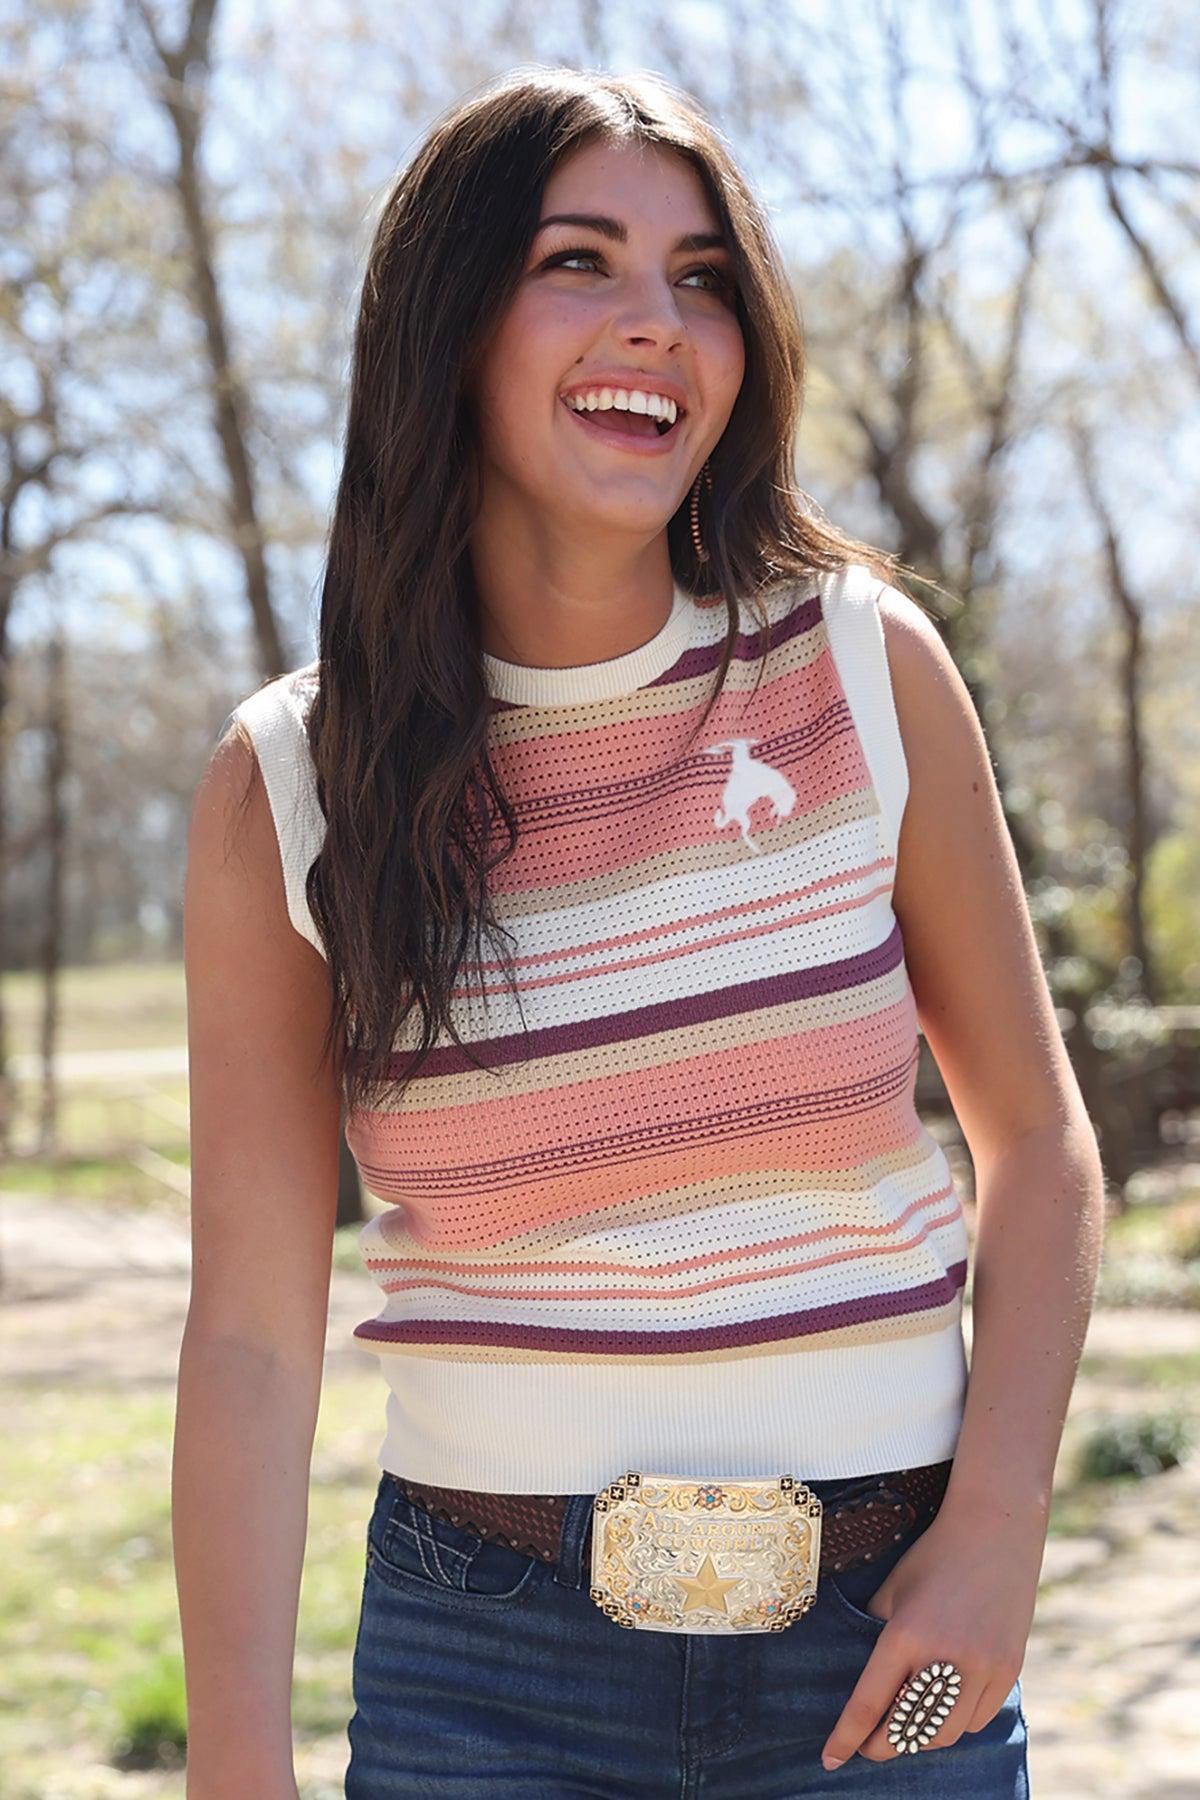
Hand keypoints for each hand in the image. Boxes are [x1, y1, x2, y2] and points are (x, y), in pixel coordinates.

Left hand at [819, 1499, 1042, 1768]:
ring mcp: (983, 1668)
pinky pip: (977, 1720)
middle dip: (880, 1745)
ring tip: (903, 1726)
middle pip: (907, 1732)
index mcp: (906, 1634)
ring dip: (919, 1739)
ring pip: (944, 1735)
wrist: (995, 1532)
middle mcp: (945, 1657)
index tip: (831, 1760)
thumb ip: (875, 1634)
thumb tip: (865, 1678)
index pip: (869, 1704)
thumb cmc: (933, 1556)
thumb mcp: (892, 1590)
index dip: (846, 1738)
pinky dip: (955, 1724)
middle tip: (866, 1744)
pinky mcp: (1008, 1670)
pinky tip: (942, 1709)